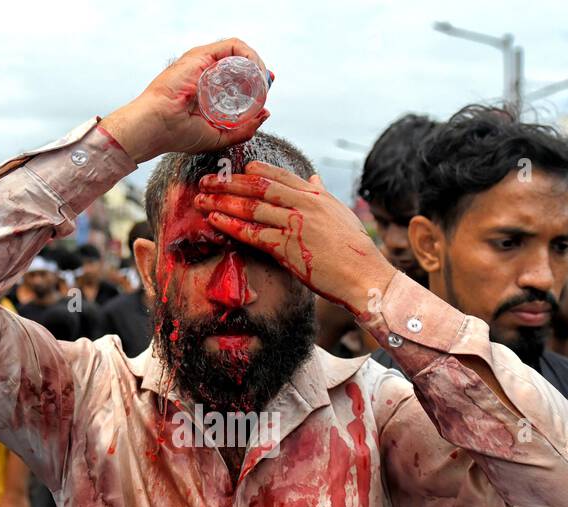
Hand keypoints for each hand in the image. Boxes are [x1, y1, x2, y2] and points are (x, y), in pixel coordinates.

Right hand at [99, 39, 271, 164]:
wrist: (157, 125)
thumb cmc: (178, 134)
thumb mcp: (219, 136)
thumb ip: (242, 130)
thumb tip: (264, 114)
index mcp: (209, 89)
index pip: (238, 78)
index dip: (256, 83)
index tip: (264, 94)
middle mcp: (207, 72)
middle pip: (241, 64)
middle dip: (259, 75)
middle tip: (264, 91)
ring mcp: (204, 62)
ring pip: (240, 53)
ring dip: (257, 66)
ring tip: (261, 84)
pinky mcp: (202, 55)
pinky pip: (233, 46)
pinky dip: (249, 56)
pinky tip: (254, 73)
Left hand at [195, 162, 394, 314]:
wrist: (365, 276)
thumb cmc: (355, 250)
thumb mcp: (341, 214)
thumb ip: (322, 194)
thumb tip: (312, 178)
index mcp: (315, 196)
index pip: (279, 176)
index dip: (254, 171)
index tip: (235, 169)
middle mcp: (303, 205)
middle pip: (259, 187)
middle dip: (229, 183)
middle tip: (206, 181)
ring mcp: (294, 225)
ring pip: (251, 208)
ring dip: (223, 202)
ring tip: (201, 199)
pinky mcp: (287, 248)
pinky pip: (252, 233)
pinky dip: (231, 225)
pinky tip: (215, 220)